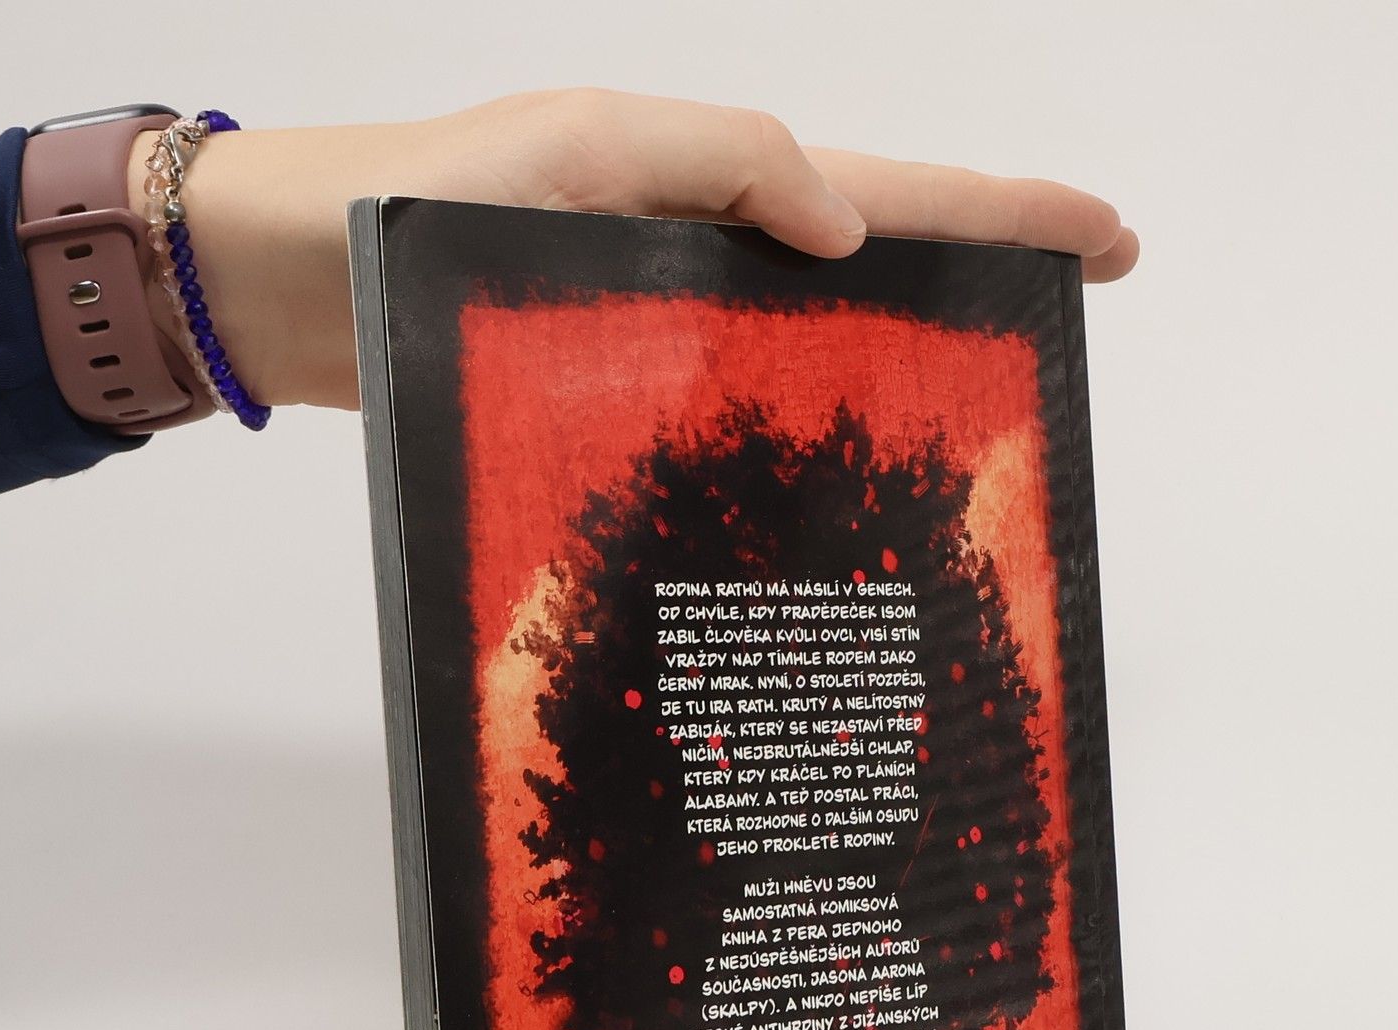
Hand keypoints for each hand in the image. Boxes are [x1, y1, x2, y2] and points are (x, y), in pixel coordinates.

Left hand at [131, 90, 1138, 412]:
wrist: (286, 284)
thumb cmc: (420, 201)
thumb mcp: (579, 145)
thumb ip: (719, 161)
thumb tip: (842, 233)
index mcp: (713, 190)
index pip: (892, 199)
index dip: (1006, 216)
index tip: (1111, 241)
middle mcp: (702, 270)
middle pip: (874, 282)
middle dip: (978, 301)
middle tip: (1069, 341)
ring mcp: (662, 346)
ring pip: (807, 368)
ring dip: (896, 393)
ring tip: (981, 446)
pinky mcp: (612, 413)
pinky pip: (726, 429)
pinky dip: (785, 463)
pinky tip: (823, 517)